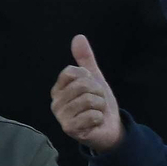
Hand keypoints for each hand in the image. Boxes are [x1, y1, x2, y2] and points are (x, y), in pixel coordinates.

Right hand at [50, 35, 124, 151]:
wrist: (110, 128)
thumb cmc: (99, 104)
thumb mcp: (95, 79)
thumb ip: (86, 59)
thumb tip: (79, 37)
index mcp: (58, 88)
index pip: (72, 71)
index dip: (90, 78)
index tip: (92, 88)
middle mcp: (56, 102)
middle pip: (83, 85)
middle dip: (98, 93)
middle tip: (98, 102)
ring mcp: (61, 116)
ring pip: (89, 100)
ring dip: (101, 105)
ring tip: (97, 112)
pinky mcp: (70, 129)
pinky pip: (92, 115)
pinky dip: (100, 117)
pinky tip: (95, 122)